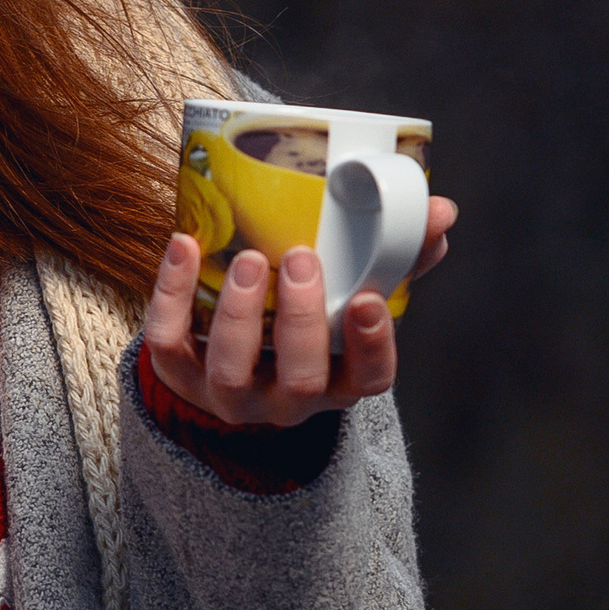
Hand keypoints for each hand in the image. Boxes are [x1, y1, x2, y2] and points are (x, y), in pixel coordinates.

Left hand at [142, 197, 458, 425]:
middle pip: (300, 380)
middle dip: (300, 321)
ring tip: (248, 259)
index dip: (371, 346)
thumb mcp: (354, 294)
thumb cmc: (307, 319)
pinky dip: (171, 294)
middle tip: (299, 259)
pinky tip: (186, 244)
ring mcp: (231, 395)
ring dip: (240, 315)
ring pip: (232, 373)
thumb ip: (397, 256)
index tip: (368, 299)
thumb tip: (439, 210)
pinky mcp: (179, 375)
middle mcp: (288, 399)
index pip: (369, 380)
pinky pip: (169, 344)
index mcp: (340, 380)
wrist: (229, 359)